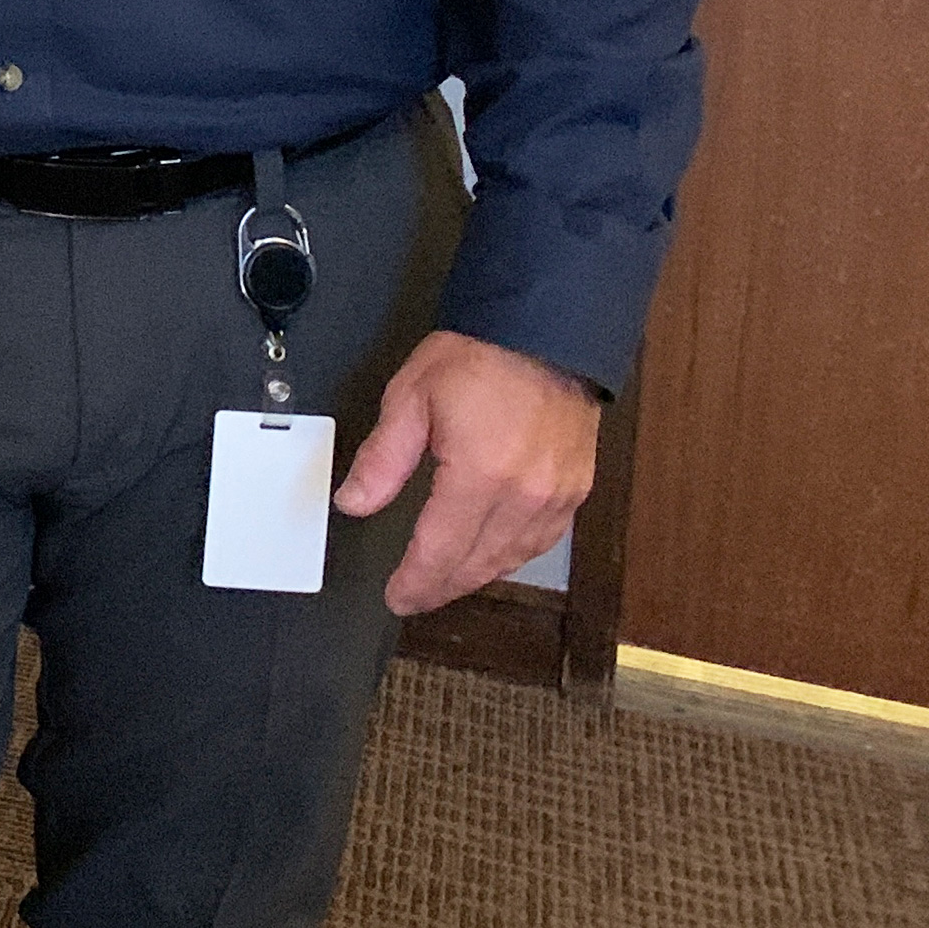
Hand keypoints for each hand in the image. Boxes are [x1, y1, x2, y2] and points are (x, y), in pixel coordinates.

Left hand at [331, 328, 601, 614]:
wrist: (544, 330)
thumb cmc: (480, 357)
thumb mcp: (411, 398)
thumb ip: (382, 458)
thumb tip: (353, 502)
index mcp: (481, 475)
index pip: (441, 550)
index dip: (416, 581)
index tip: (398, 597)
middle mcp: (525, 494)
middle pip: (478, 563)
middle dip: (442, 586)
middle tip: (414, 596)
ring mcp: (557, 495)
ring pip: (512, 558)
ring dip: (476, 575)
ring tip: (445, 582)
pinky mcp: (575, 489)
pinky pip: (541, 541)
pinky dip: (512, 555)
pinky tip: (493, 557)